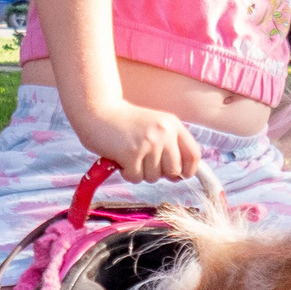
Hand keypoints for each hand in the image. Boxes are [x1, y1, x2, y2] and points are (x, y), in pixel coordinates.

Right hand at [70, 98, 201, 182]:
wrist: (97, 111)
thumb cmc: (124, 124)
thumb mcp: (154, 126)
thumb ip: (170, 146)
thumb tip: (181, 175)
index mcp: (173, 125)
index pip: (194, 155)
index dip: (188, 170)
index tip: (180, 175)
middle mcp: (164, 132)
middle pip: (174, 171)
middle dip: (159, 173)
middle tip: (144, 162)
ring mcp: (149, 143)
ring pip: (154, 177)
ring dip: (140, 172)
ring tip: (130, 155)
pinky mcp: (132, 153)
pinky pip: (136, 178)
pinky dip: (127, 174)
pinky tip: (121, 159)